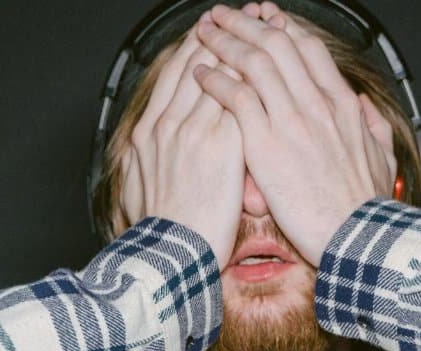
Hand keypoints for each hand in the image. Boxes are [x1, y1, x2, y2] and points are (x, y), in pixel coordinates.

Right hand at [121, 13, 246, 266]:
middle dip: (224, 35)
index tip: (214, 32)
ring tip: (263, 26)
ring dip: (245, 46)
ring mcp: (193, 131)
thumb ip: (158, 157)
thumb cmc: (166, 231)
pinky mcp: (221, 145)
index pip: (176, 73)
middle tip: (242, 14)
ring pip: (222, 74)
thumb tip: (158, 148)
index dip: (198, 47)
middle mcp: (167, 123)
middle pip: (198, 62)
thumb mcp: (143, 186)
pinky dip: (257, 78)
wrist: (173, 256)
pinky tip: (277, 63)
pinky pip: (241, 98)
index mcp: (148, 131)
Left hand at [193, 2, 395, 265]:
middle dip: (246, 23)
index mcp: (342, 104)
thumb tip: (364, 107)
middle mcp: (316, 103)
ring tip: (204, 32)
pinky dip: (215, 79)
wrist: (357, 237)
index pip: (307, 49)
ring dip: (224, 41)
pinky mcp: (266, 144)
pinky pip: (235, 96)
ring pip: (253, 61)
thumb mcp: (383, 158)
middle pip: (276, 44)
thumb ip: (373, 127)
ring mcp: (291, 120)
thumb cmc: (366, 207)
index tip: (266, 19)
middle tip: (224, 15)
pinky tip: (200, 73)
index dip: (282, 28)